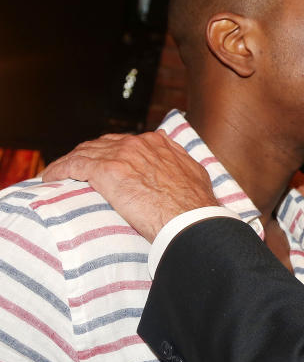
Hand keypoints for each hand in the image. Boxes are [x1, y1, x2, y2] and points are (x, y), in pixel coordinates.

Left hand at [42, 132, 218, 241]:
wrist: (190, 219)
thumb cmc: (195, 205)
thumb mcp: (193, 173)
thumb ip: (178, 161)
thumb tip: (172, 156)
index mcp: (158, 144)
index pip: (124, 143)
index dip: (110, 153)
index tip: (104, 163)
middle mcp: (138, 144)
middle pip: (101, 144)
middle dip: (87, 155)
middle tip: (77, 170)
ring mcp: (121, 155)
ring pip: (84, 152)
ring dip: (70, 163)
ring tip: (59, 175)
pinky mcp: (106, 170)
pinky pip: (72, 165)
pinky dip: (59, 170)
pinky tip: (50, 178)